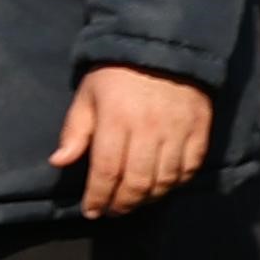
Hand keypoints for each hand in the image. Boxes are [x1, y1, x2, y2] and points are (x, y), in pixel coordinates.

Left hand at [54, 63, 212, 218]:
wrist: (164, 48)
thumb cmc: (116, 74)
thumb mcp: (87, 96)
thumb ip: (75, 131)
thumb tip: (59, 162)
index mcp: (117, 121)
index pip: (106, 170)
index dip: (98, 196)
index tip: (91, 211)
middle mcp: (150, 130)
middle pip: (137, 181)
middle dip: (122, 204)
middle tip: (112, 211)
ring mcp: (178, 131)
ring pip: (165, 180)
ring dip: (148, 198)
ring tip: (134, 202)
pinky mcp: (200, 130)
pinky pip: (190, 168)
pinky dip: (176, 184)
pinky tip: (162, 187)